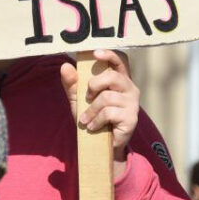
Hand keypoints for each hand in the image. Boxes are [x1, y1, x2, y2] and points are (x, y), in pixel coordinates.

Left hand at [60, 50, 139, 168]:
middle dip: (94, 86)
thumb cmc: (93, 118)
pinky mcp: (131, 118)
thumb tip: (65, 66)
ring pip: (107, 97)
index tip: (95, 53)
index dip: (109, 54)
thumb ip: (72, 84)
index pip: (119, 61)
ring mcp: (132, 103)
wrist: (100, 146)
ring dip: (91, 110)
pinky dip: (97, 120)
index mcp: (119, 79)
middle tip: (87, 97)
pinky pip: (109, 113)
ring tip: (86, 120)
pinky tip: (93, 127)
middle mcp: (130, 88)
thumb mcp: (79, 99)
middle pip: (112, 77)